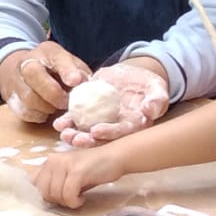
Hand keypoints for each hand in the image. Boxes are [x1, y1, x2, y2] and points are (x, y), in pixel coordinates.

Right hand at [1, 42, 91, 124]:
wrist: (24, 72)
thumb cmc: (55, 70)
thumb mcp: (70, 65)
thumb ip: (80, 73)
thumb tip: (89, 85)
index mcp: (48, 52)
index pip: (56, 57)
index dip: (67, 70)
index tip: (75, 81)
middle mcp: (28, 62)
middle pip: (32, 72)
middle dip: (52, 92)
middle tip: (65, 102)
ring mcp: (16, 79)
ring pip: (27, 97)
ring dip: (46, 107)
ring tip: (55, 107)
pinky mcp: (11, 98)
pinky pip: (23, 111)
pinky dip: (37, 115)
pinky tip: (45, 111)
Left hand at [31, 143, 125, 209]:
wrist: (114, 157)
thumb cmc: (92, 169)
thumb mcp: (68, 175)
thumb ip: (53, 182)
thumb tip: (40, 198)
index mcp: (49, 161)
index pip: (34, 184)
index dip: (44, 196)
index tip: (57, 199)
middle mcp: (53, 160)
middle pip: (44, 192)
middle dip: (57, 201)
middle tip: (70, 199)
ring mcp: (64, 165)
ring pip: (56, 195)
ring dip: (67, 202)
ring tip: (78, 197)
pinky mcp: (77, 171)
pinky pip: (69, 195)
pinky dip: (75, 202)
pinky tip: (82, 198)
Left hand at [53, 61, 168, 146]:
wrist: (134, 75)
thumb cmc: (149, 85)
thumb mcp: (158, 89)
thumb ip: (157, 100)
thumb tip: (150, 110)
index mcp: (133, 125)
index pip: (121, 132)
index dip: (109, 133)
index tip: (96, 132)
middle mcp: (116, 127)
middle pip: (101, 137)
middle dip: (87, 140)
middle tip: (74, 139)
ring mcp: (101, 120)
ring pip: (87, 131)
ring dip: (75, 134)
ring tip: (64, 134)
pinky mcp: (89, 110)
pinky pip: (77, 118)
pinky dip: (68, 121)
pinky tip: (58, 123)